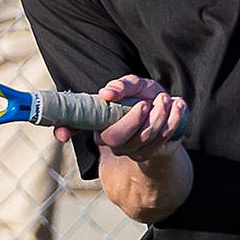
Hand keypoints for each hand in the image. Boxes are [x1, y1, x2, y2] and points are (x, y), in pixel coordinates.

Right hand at [53, 75, 188, 163]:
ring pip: (142, 138)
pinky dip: (173, 120)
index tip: (61, 134)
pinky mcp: (150, 153)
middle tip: (147, 103)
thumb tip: (107, 93)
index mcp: (99, 121)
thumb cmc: (145, 97)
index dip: (65, 130)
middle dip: (133, 120)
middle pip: (115, 139)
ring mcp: (130, 150)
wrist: (169, 112)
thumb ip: (121, 86)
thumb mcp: (134, 85)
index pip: (74, 127)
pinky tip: (178, 106)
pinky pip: (162, 140)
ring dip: (158, 116)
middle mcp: (110, 139)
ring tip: (165, 99)